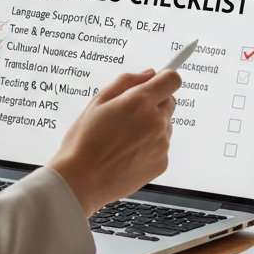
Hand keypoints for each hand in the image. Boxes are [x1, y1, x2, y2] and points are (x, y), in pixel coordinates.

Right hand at [47, 69, 178, 215]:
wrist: (82, 180)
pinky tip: (127, 152)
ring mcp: (162, 144)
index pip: (172, 79)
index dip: (164, 77)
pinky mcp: (162, 163)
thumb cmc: (84, 141)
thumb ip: (125, 82)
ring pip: (165, 124)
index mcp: (139, 102)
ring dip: (151, 125)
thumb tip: (148, 74)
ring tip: (123, 137)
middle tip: (129, 113)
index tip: (158, 80)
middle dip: (154, 102)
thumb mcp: (97, 101)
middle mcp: (156, 121)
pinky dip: (149, 145)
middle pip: (169, 101)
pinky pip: (161, 145)